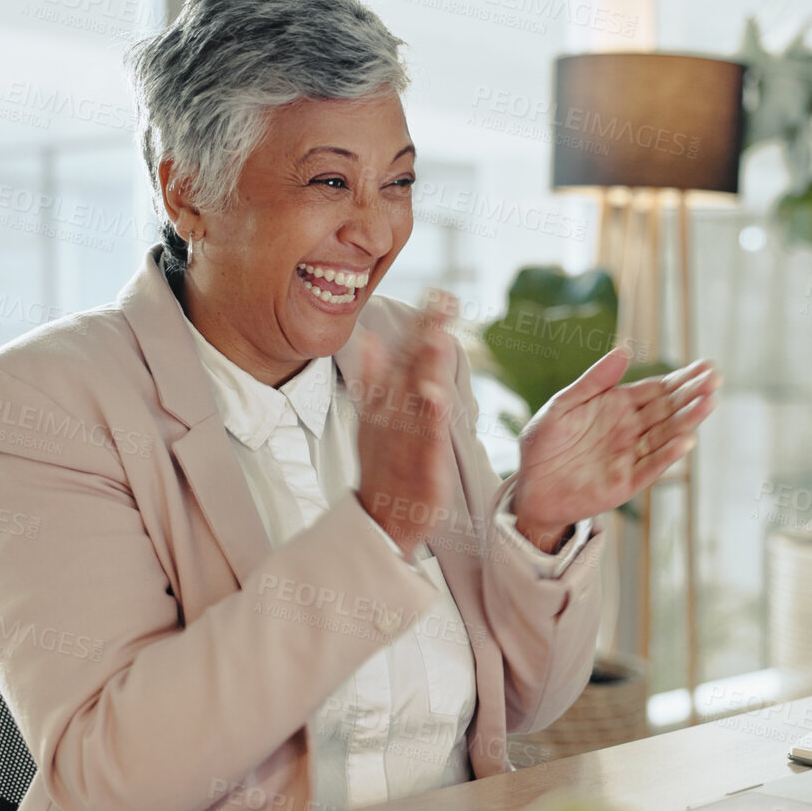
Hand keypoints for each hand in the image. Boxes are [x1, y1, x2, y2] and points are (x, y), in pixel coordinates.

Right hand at [355, 292, 459, 557]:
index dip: (420, 323)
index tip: (438, 290)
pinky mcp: (417, 466)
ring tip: (439, 336)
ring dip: (425, 367)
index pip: (403, 355)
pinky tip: (437, 398)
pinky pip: (422, 439)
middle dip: (426, 332)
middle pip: (409, 368)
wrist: (378, 520)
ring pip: (414, 399)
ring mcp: (402, 439)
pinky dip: (427, 419)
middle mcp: (391, 416)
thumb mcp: (374, 418)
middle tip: (444, 298)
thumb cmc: (383, 466)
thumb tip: (368, 338)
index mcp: (385, 402)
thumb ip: (372, 378)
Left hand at [512, 351, 721, 550]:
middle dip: (692, 394)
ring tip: (708, 402)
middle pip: (668, 410)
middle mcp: (631, 430)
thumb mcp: (564, 404)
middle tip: (715, 379)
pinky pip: (650, 467)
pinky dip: (667, 455)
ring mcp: (631, 456)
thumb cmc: (544, 442)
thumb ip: (594, 381)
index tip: (706, 366)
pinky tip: (686, 440)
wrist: (529, 485)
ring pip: (665, 436)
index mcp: (619, 407)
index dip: (682, 378)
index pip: (657, 390)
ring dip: (687, 420)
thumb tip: (624, 351)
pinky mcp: (625, 483)